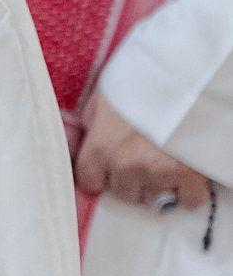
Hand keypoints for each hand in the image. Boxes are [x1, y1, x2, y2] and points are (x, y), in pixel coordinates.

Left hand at [74, 88, 210, 210]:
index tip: (106, 168)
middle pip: (123, 191)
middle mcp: (127, 165)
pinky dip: (189, 190)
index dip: (98, 174)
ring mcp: (159, 173)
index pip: (89, 181)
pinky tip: (187, 173)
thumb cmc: (143, 78)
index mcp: (102, 146)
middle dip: (130, 178)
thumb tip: (85, 134)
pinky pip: (188, 199)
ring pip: (153, 197)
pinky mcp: (191, 176)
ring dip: (157, 184)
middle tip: (142, 156)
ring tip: (164, 159)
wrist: (186, 76)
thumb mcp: (105, 92)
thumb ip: (92, 120)